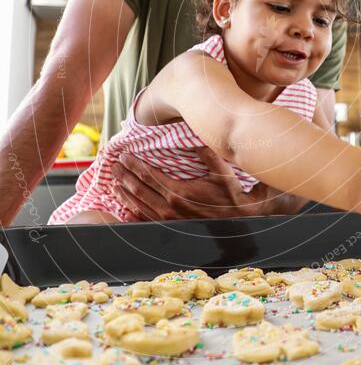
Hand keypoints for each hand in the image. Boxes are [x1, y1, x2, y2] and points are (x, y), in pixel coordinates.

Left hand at [109, 148, 301, 220]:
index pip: (148, 175)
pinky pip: (146, 222)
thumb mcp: (222, 170)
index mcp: (178, 192)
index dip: (134, 164)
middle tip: (114, 166)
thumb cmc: (232, 194)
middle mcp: (170, 208)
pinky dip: (132, 214)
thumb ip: (206, 153)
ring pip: (138, 206)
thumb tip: (194, 135)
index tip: (124, 155)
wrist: (242, 221)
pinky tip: (125, 210)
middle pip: (138, 190)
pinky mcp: (171, 229)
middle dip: (124, 176)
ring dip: (124, 193)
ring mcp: (169, 221)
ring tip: (114, 182)